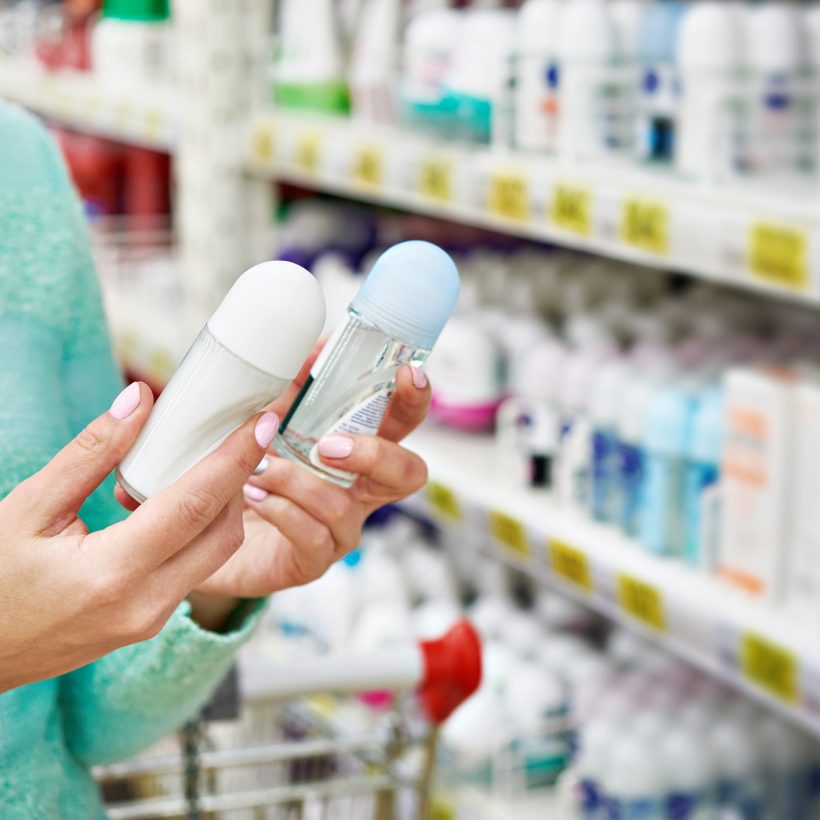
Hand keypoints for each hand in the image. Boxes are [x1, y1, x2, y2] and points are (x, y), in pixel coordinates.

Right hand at [0, 382, 275, 692]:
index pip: (196, 505)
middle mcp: (145, 604)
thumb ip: (90, 453)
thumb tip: (140, 399)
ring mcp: (151, 620)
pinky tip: (187, 497)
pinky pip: (196, 569)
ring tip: (216, 458)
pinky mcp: (150, 623)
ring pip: (216, 553)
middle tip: (245, 433)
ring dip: (227, 505)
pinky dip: (204, 529)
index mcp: (112, 574)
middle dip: (242, 478)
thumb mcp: (29, 508)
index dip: (236, 458)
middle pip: (223, 532)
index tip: (264, 421)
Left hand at [187, 362, 429, 620]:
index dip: (414, 401)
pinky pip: (313, 538)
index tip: (406, 373)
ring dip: (301, 482)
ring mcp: (340, 529)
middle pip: (407, 474)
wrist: (210, 531)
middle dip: (376, 455)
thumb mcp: (271, 422)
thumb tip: (318, 344)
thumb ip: (296, 387)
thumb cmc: (251, 469)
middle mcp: (360, 491)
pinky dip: (283, 511)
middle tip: (329, 444)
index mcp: (358, 451)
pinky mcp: (311, 560)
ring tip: (260, 467)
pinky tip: (255, 495)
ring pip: (346, 509)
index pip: (402, 424)